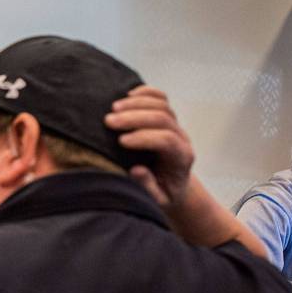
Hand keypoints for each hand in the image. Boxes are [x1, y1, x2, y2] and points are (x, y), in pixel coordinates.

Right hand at [104, 86, 193, 209]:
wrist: (173, 185)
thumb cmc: (162, 193)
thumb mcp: (156, 200)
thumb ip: (148, 187)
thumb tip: (137, 170)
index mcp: (181, 159)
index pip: (167, 140)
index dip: (144, 138)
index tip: (121, 141)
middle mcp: (182, 139)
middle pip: (163, 118)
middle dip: (135, 118)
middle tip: (109, 121)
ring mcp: (176, 126)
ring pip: (162, 105)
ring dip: (136, 103)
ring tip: (113, 108)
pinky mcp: (167, 118)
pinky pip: (162, 98)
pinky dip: (146, 92)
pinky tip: (128, 94)